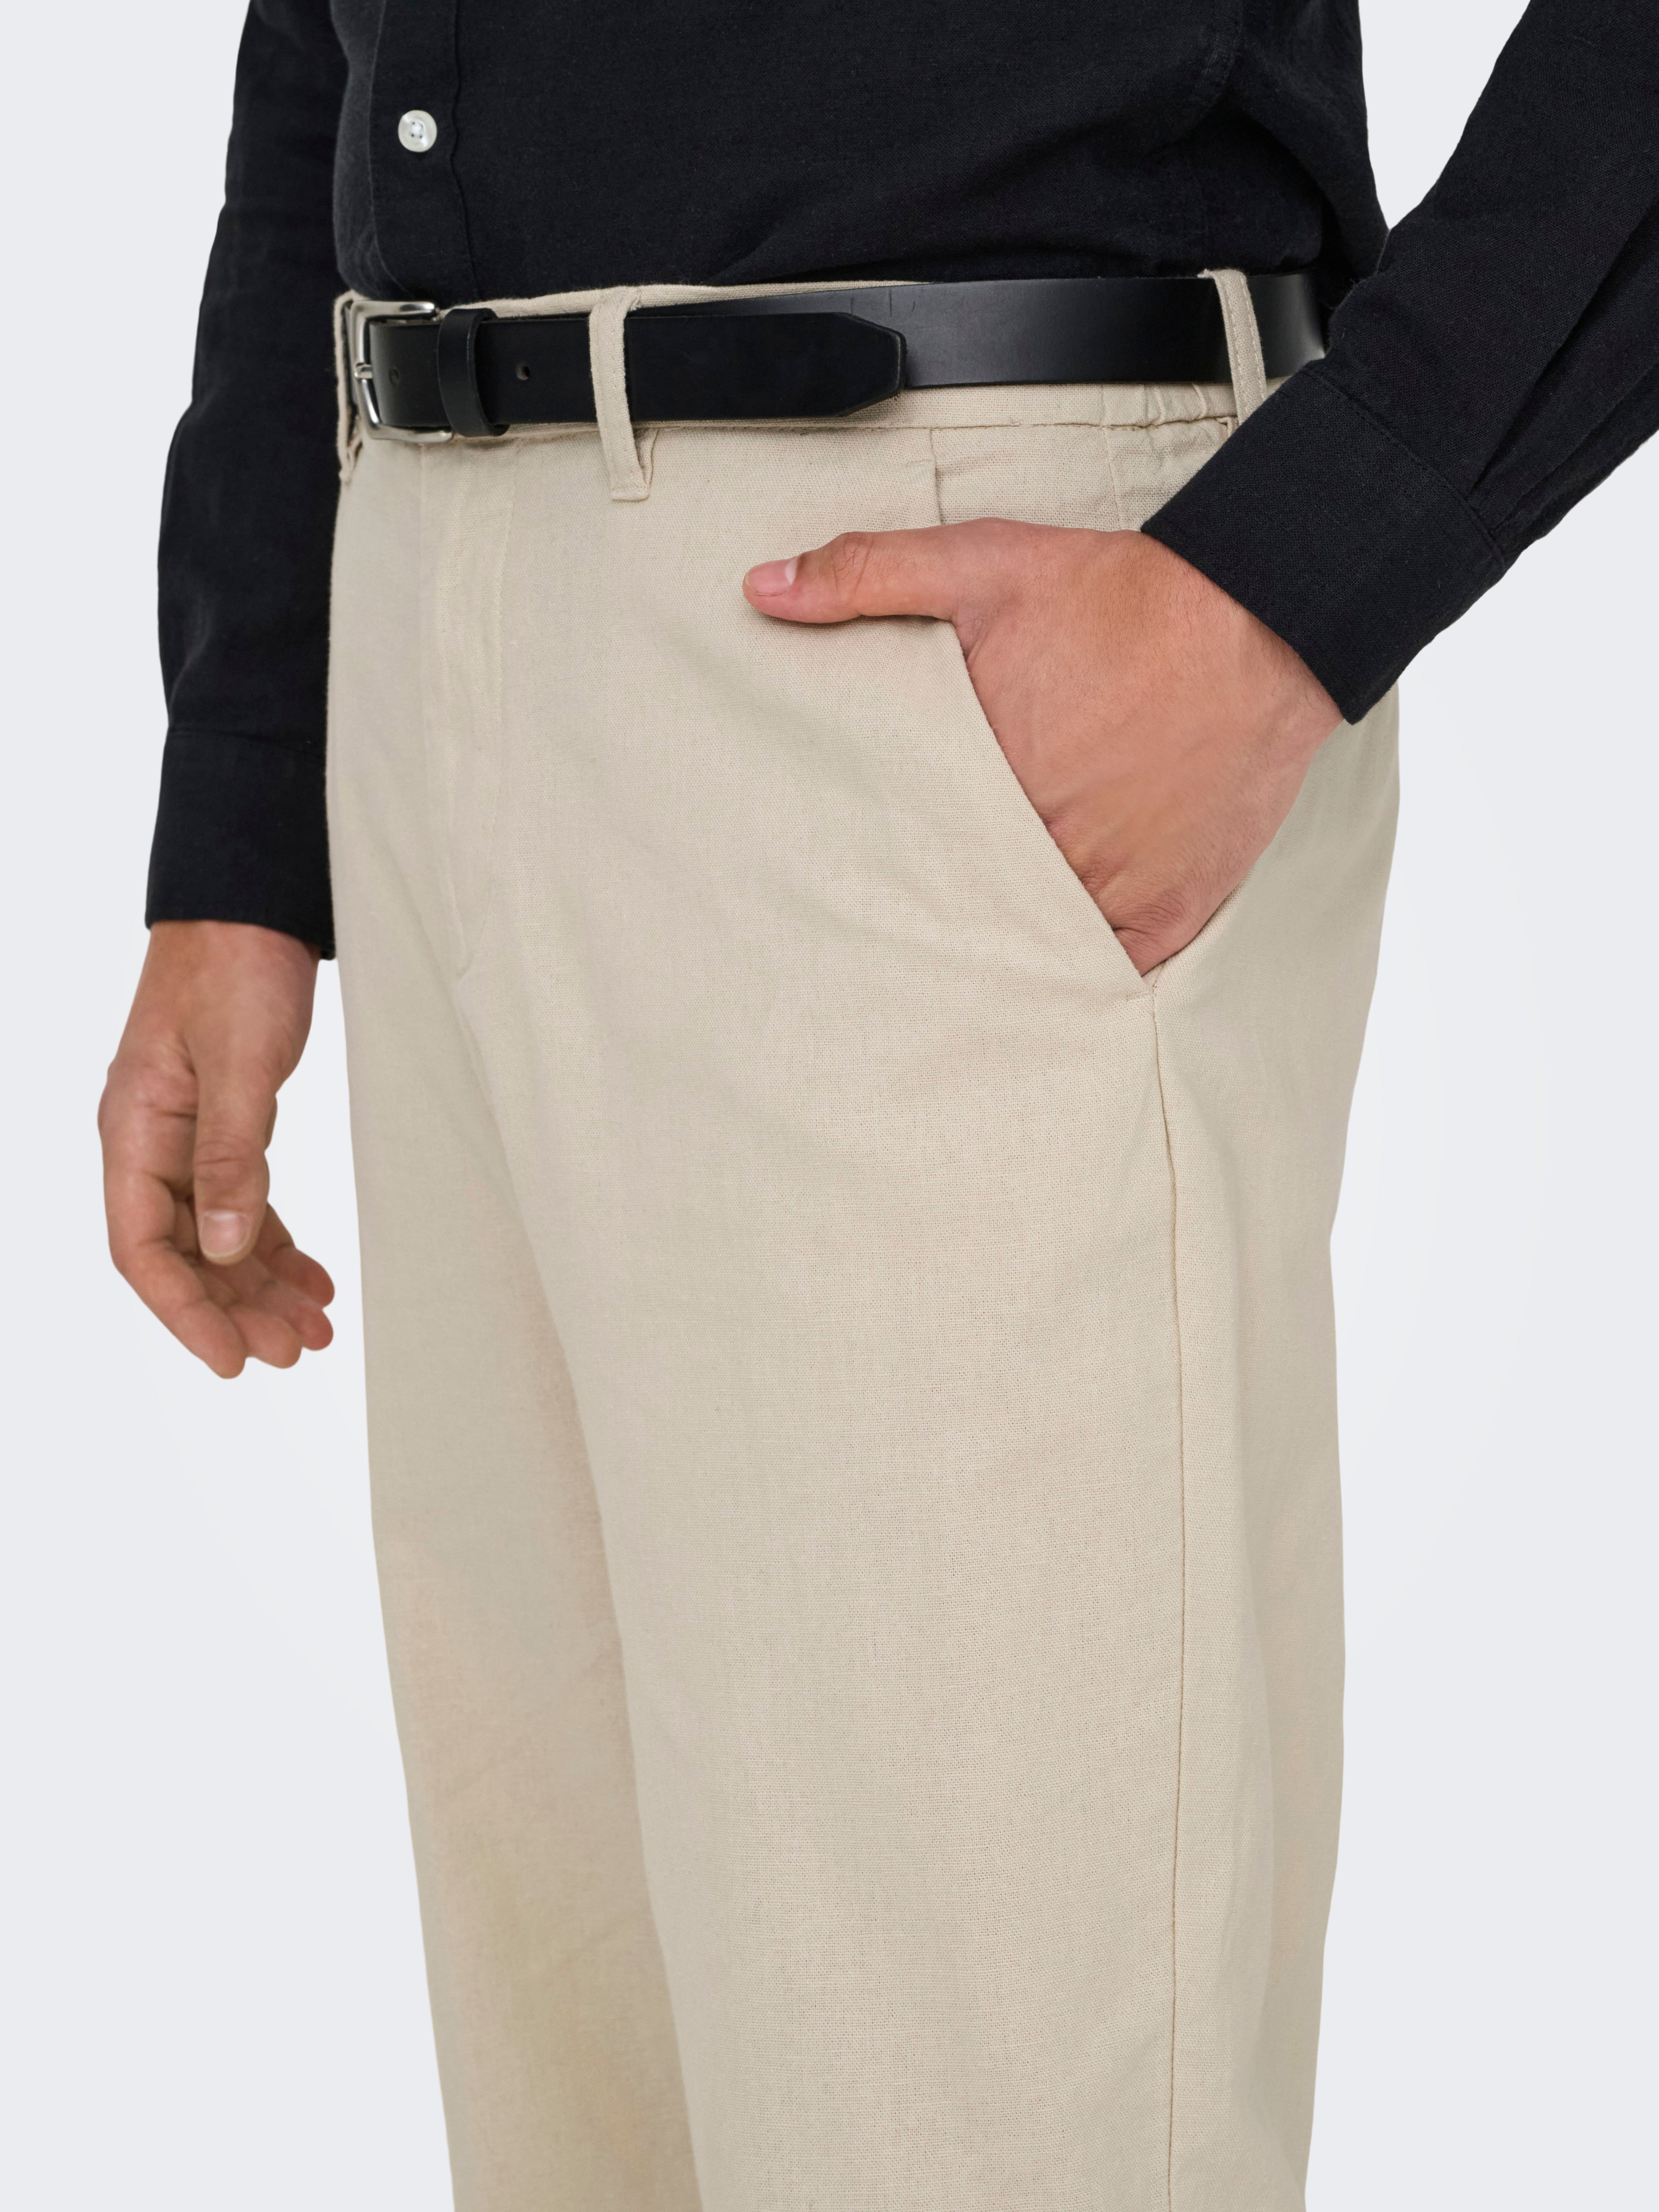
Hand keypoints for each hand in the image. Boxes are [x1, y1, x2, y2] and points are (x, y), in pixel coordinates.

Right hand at [100, 921, 333, 1377]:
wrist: (250, 906)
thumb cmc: (235, 969)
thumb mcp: (239, 1064)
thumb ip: (232, 1158)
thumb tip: (224, 1248)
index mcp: (132, 1131)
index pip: (142, 1248)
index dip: (185, 1312)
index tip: (234, 1359)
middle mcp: (150, 1143)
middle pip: (182, 1255)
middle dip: (236, 1310)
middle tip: (297, 1350)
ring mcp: (185, 1137)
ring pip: (216, 1237)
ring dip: (262, 1287)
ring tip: (316, 1328)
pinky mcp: (225, 1126)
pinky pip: (243, 1204)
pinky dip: (277, 1245)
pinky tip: (314, 1278)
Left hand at [744, 523, 1340, 972]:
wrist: (1257, 619)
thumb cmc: (1120, 598)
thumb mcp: (984, 566)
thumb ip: (869, 574)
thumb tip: (763, 589)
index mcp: (989, 779)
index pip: (907, 855)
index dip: (879, 873)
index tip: (846, 892)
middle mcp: (1049, 846)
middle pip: (967, 907)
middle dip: (936, 916)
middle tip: (883, 950)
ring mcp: (1113, 888)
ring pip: (1031, 949)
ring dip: (1000, 953)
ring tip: (951, 981)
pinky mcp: (1170, 911)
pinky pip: (1108, 971)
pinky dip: (1076, 976)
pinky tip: (1039, 984)